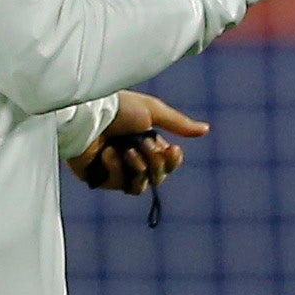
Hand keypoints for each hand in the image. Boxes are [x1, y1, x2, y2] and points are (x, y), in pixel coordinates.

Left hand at [66, 90, 206, 194]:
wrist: (88, 115)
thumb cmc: (119, 108)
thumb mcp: (153, 111)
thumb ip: (178, 124)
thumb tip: (206, 129)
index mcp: (147, 139)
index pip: (169, 162)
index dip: (172, 161)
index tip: (172, 150)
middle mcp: (133, 155)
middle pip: (158, 176)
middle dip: (154, 162)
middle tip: (142, 146)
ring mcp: (116, 168)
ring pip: (140, 186)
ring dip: (138, 167)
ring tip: (126, 151)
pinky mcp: (99, 177)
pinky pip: (119, 184)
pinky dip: (115, 167)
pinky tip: (107, 152)